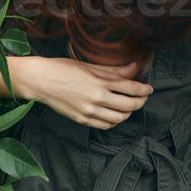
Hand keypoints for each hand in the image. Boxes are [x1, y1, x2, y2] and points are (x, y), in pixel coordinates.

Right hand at [13, 56, 153, 129]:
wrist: (42, 81)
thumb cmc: (63, 68)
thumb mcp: (90, 65)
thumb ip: (113, 70)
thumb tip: (133, 68)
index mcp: (100, 82)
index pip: (131, 88)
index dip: (143, 89)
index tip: (149, 88)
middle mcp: (97, 99)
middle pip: (129, 105)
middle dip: (140, 102)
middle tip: (144, 97)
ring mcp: (89, 112)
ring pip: (119, 118)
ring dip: (129, 112)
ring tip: (131, 105)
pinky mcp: (82, 120)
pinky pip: (106, 125)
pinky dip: (115, 121)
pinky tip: (117, 114)